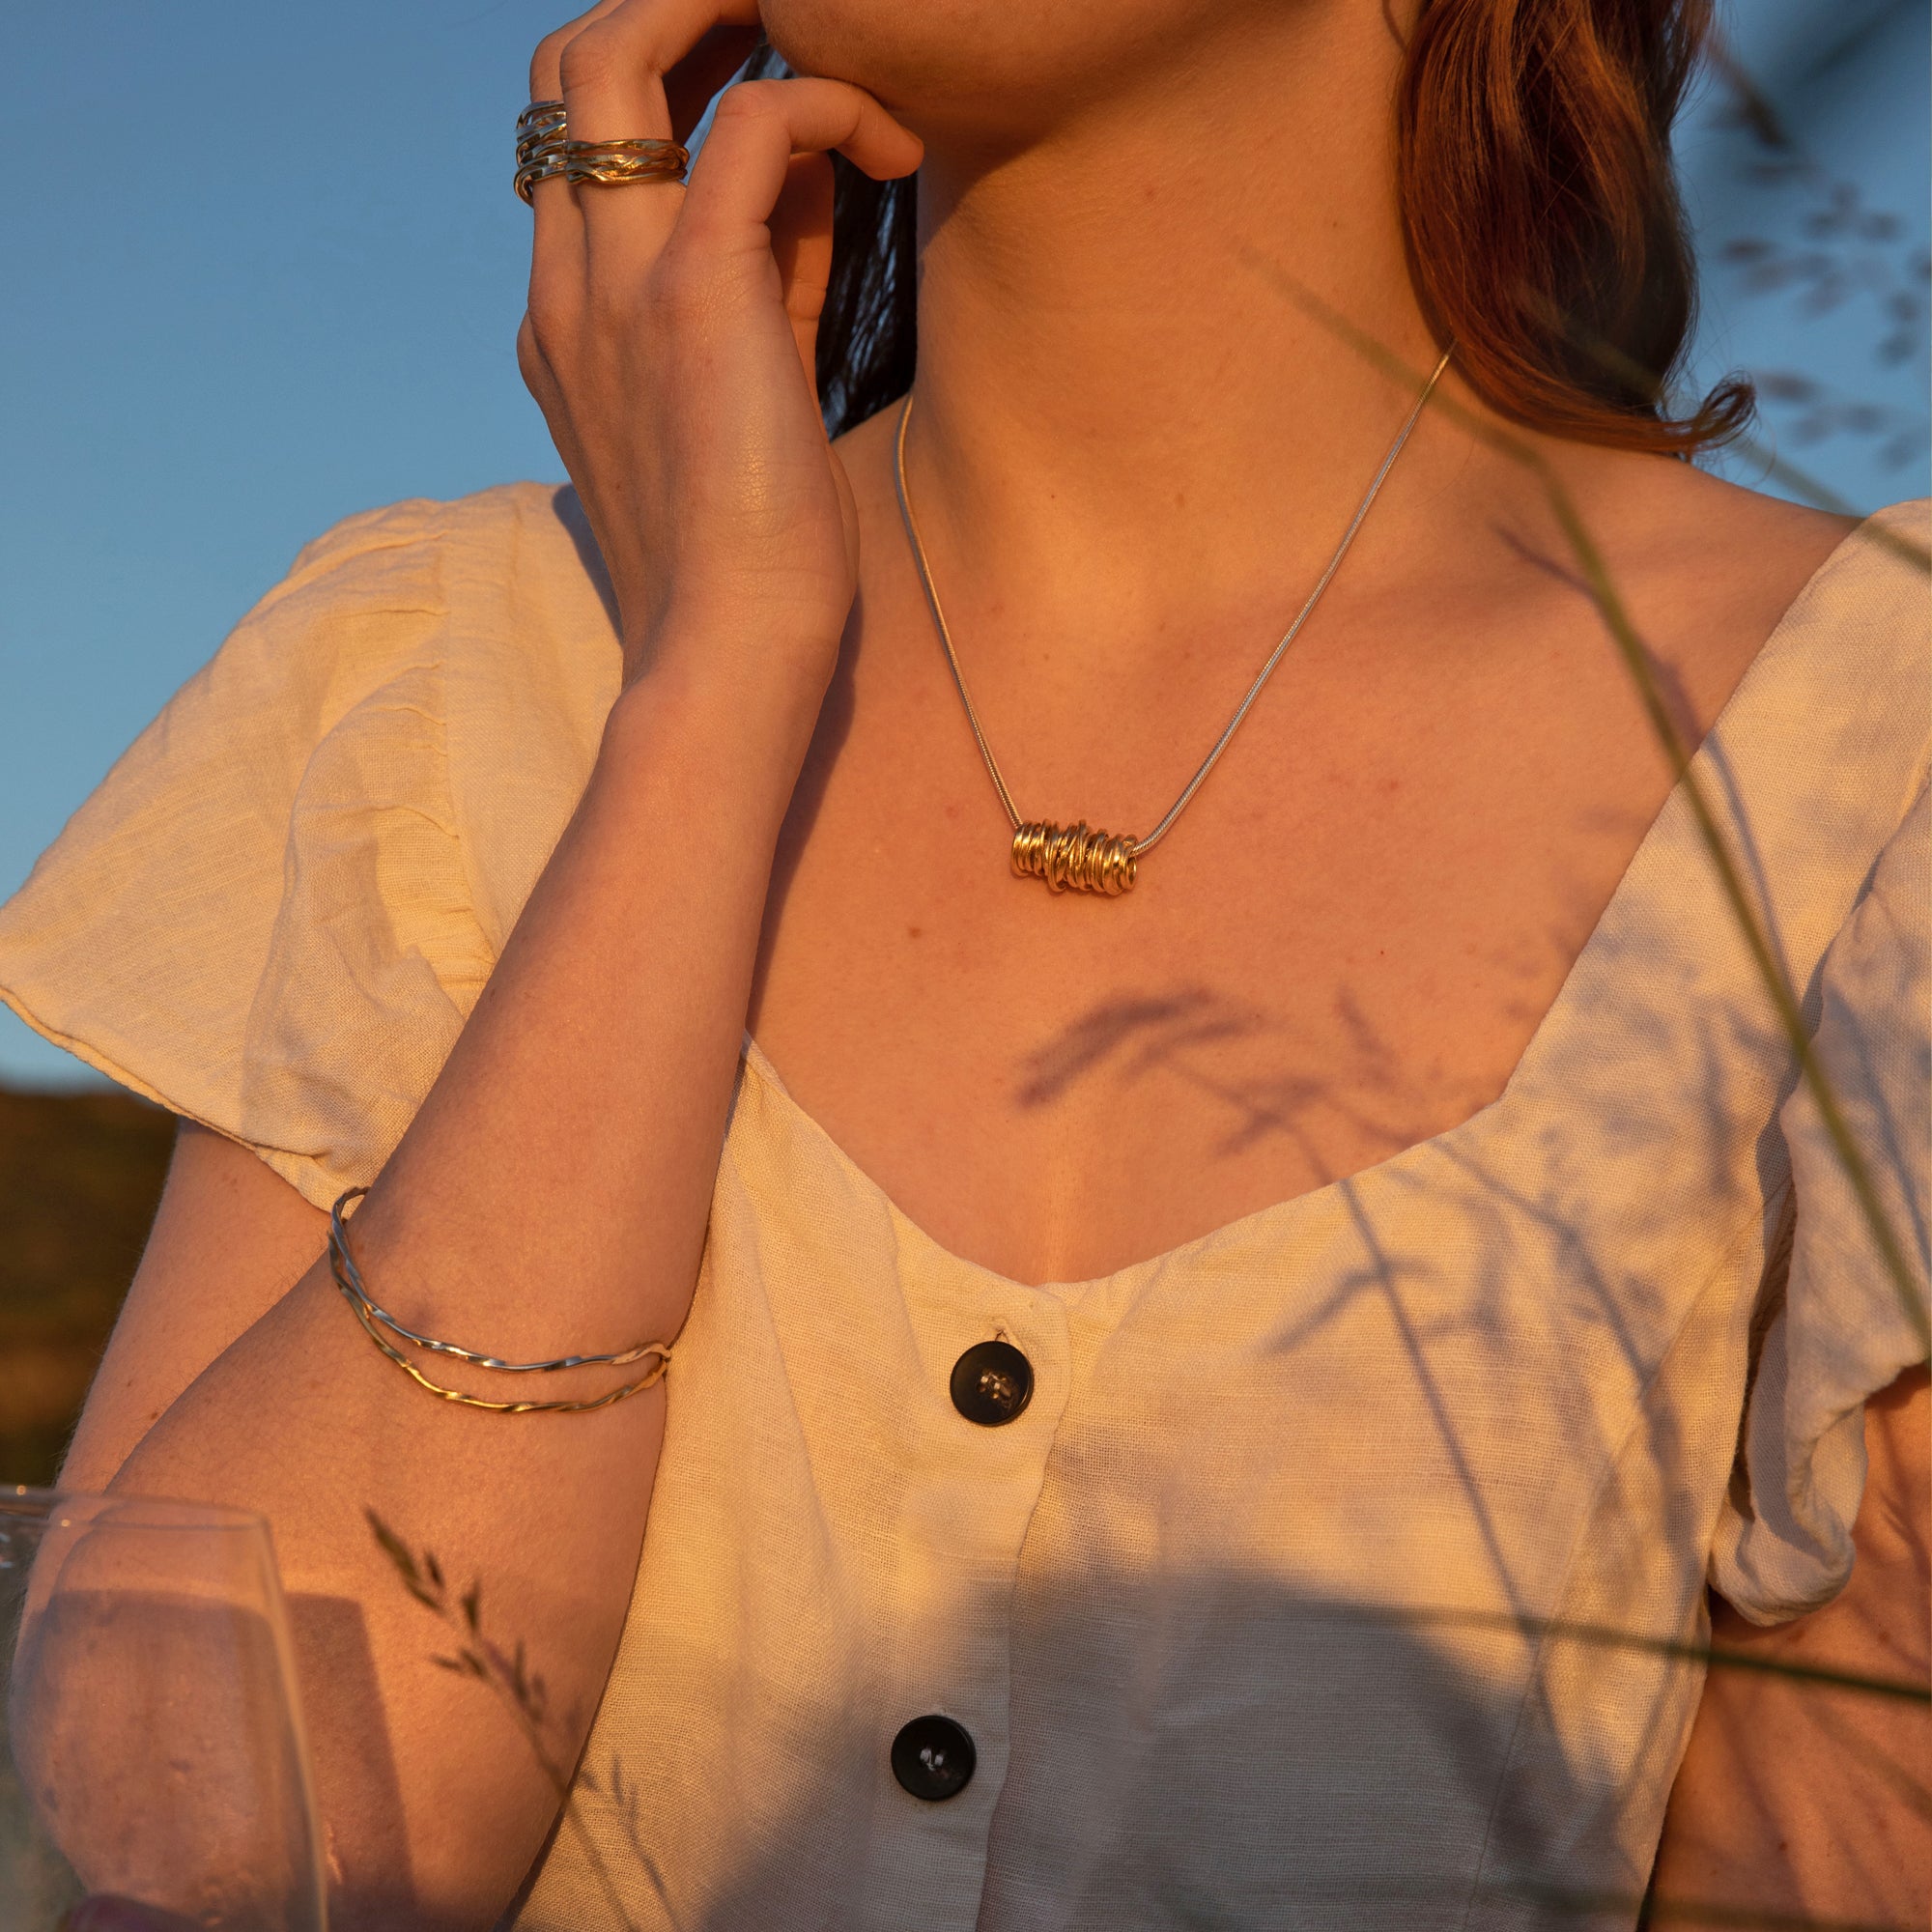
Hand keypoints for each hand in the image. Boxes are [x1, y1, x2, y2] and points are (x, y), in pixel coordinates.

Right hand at [520, 1, 921, 695]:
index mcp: (567, 322)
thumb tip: (812, 191)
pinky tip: (898, 147)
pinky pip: (756, 126)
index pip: (581, 149)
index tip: (760, 109)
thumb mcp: (743, 405)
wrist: (728, 656)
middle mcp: (568, 288)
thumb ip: (762, 294)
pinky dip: (831, 105)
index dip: (665, 94)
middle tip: (775, 39)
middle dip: (669, 17)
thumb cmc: (749, 563)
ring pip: (614, 55)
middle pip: (566, 71)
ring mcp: (615, 286)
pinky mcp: (695, 297)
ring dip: (724, 16)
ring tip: (833, 51)